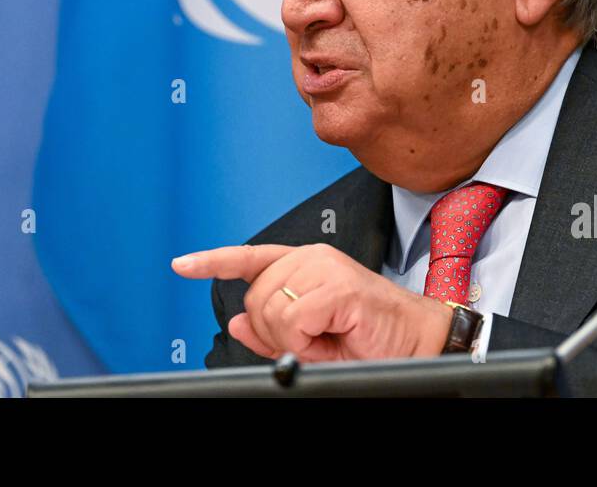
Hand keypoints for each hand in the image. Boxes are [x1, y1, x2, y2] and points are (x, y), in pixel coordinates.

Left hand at [172, 243, 453, 361]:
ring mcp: (324, 266)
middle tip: (310, 339)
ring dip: (293, 337)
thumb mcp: (312, 337)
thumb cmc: (370, 335)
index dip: (213, 261)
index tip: (182, 265)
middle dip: (273, 330)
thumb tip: (241, 323)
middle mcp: (312, 257)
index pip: (251, 257)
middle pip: (255, 296)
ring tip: (327, 336)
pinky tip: (331, 335)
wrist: (415, 340)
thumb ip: (274, 328)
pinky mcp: (337, 285)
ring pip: (270, 308)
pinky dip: (305, 338)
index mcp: (305, 262)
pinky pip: (293, 319)